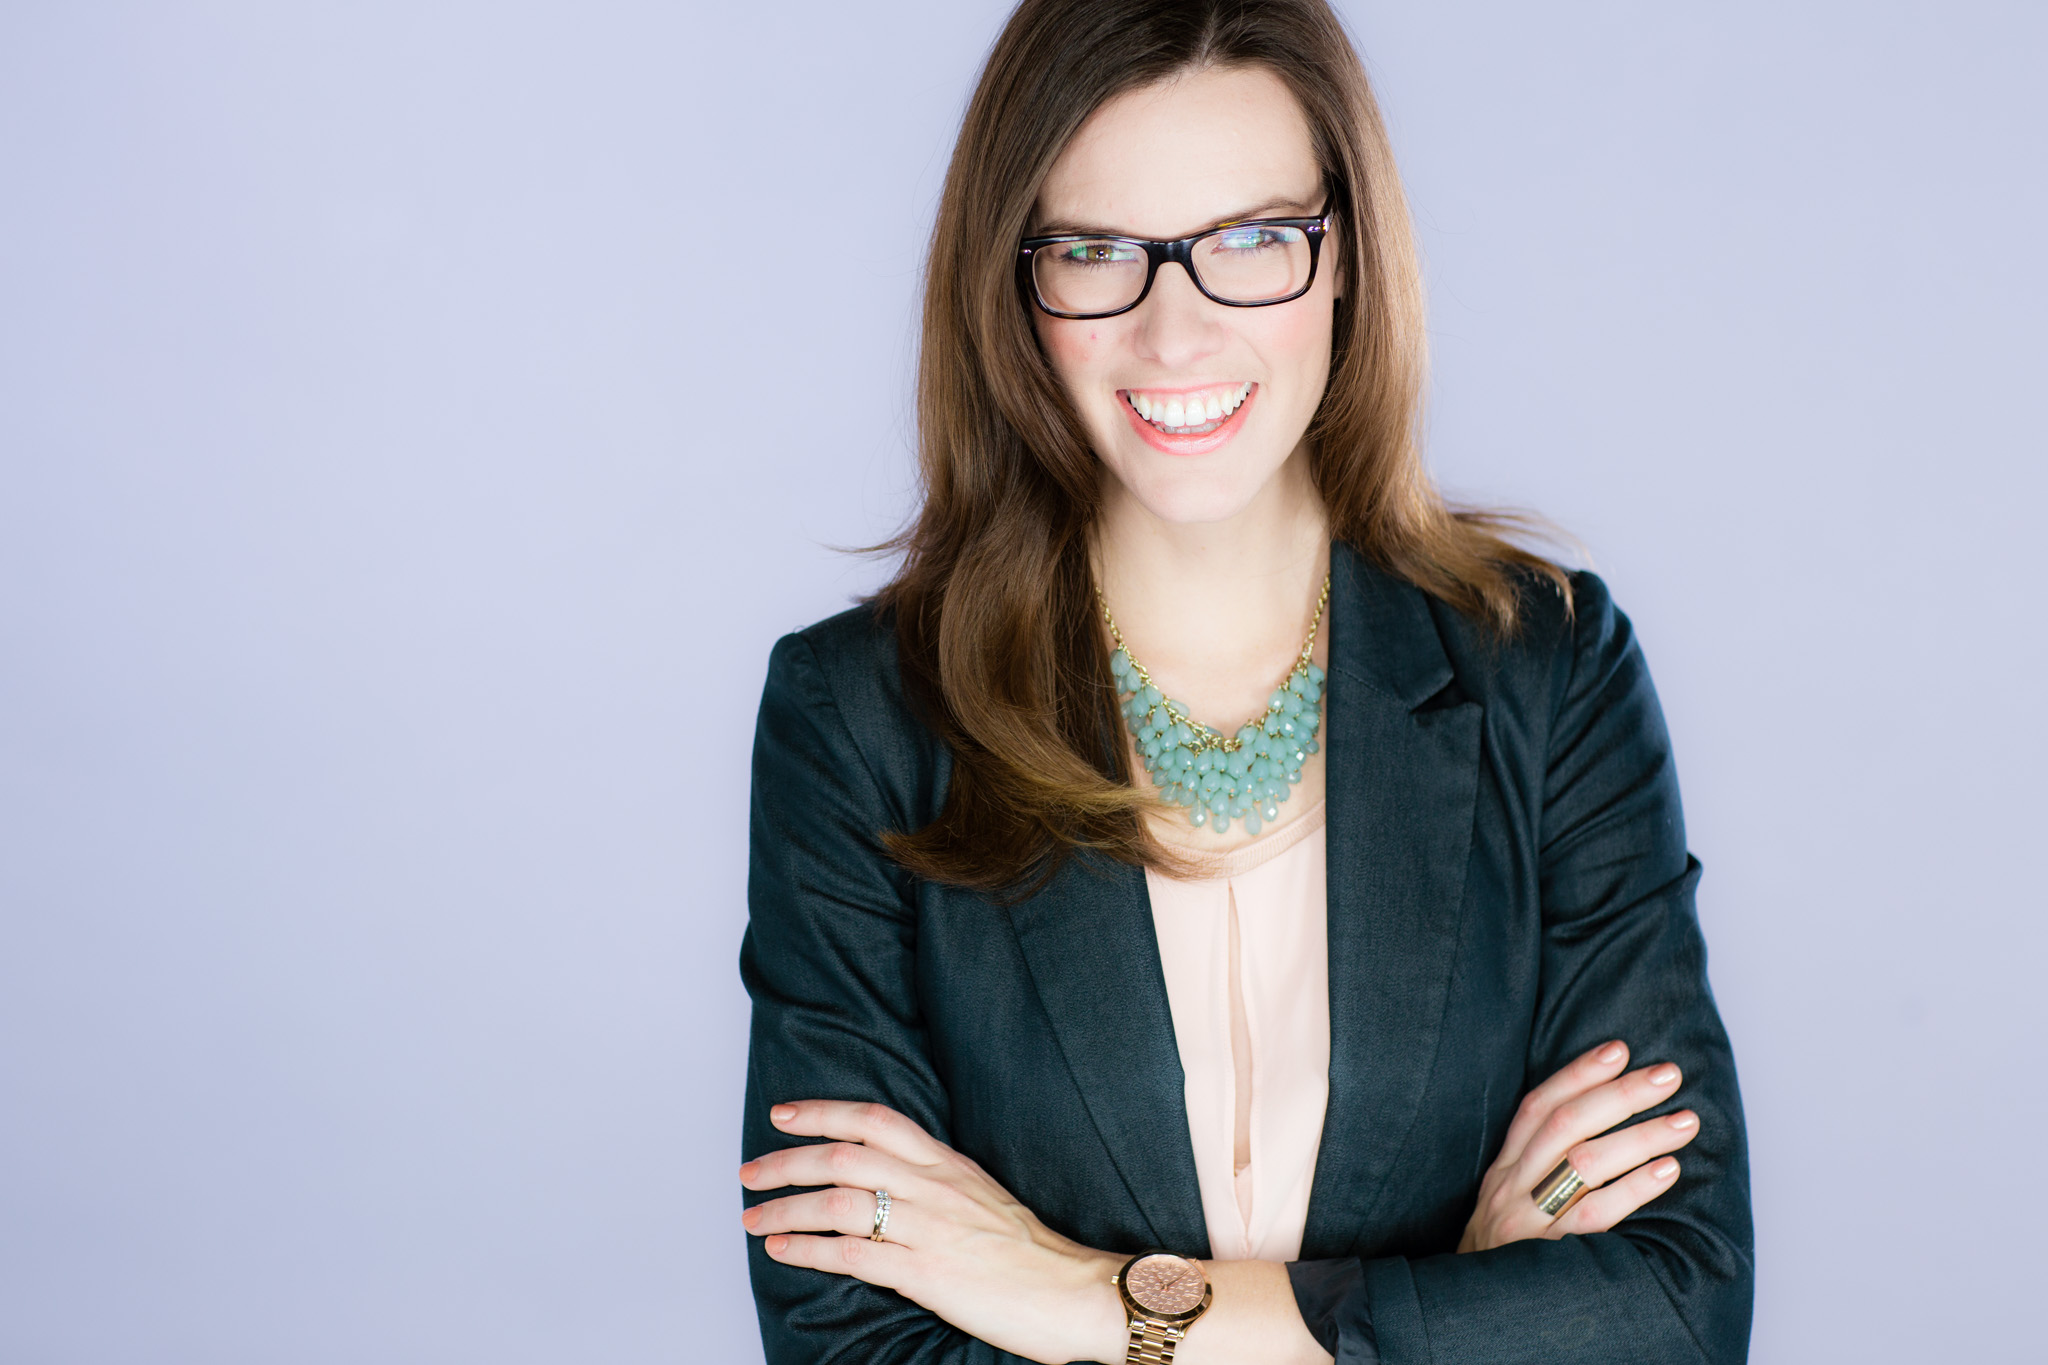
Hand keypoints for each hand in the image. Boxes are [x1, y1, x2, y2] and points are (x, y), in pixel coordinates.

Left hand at [740, 1100, 1126, 1364]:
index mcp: (949, 1164)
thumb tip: (887, 1183)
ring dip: (785, 1207)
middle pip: (845, 1154)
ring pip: (839, 1201)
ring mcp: (930, 1227)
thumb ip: (936, 1185)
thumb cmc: (1032, 1255)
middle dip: (787, 1160)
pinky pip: (851, 1254)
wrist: (1075, 1292)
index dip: (823, 1111)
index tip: (782, 1114)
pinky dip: (807, 1249)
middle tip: (750, 1171)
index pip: (875, 1119)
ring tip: (752, 1217)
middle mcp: (936, 1186)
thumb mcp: (982, 1198)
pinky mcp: (927, 1272)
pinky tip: (782, 1250)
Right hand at [1458, 1040, 1699, 1252]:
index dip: (1578, 1074)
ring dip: (1640, 1136)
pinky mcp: (1549, 1255)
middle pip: (1566, 1125)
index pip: (1538, 1107)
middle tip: (1667, 1075)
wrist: (1461, 1321)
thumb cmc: (1500, 1262)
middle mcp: (1510, 1189)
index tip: (1618, 1049)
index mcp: (1502, 1172)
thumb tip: (1595, 1130)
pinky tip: (1668, 1171)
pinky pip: (1596, 1215)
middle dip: (1620, 1094)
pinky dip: (1635, 1188)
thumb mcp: (1504, 1209)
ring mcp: (1528, 1221)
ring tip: (1684, 1121)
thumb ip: (1535, 1173)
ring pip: (1584, 1163)